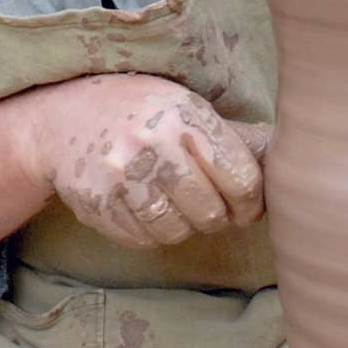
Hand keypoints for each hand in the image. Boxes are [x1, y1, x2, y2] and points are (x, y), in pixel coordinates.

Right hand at [21, 74, 267, 248]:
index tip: (246, 204)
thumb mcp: (185, 107)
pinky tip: (144, 206)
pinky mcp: (97, 205)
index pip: (241, 179)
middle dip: (216, 216)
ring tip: (174, 203)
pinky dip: (151, 232)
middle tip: (207, 205)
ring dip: (183, 225)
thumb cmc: (138, 111)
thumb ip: (233, 137)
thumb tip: (288, 161)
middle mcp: (152, 144)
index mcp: (184, 116)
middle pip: (211, 213)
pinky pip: (143, 240)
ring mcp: (120, 177)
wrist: (60, 119)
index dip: (251, 202)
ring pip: (177, 232)